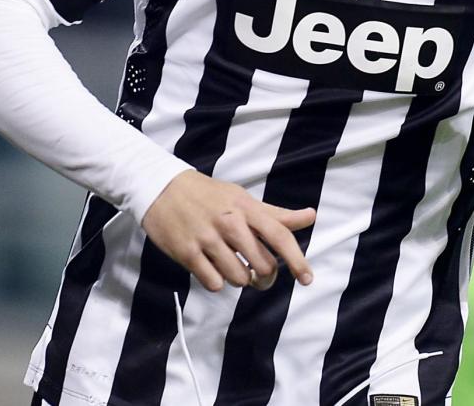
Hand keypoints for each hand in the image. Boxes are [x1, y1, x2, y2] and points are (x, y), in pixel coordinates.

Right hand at [141, 169, 315, 291]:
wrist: (162, 188)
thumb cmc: (210, 196)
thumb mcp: (243, 199)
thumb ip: (276, 215)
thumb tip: (311, 216)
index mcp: (247, 208)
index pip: (280, 236)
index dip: (297, 260)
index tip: (307, 279)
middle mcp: (230, 223)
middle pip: (262, 265)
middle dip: (265, 276)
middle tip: (258, 274)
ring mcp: (207, 239)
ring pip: (239, 278)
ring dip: (240, 279)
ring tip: (232, 266)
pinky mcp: (187, 253)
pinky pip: (213, 283)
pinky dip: (217, 281)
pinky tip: (212, 268)